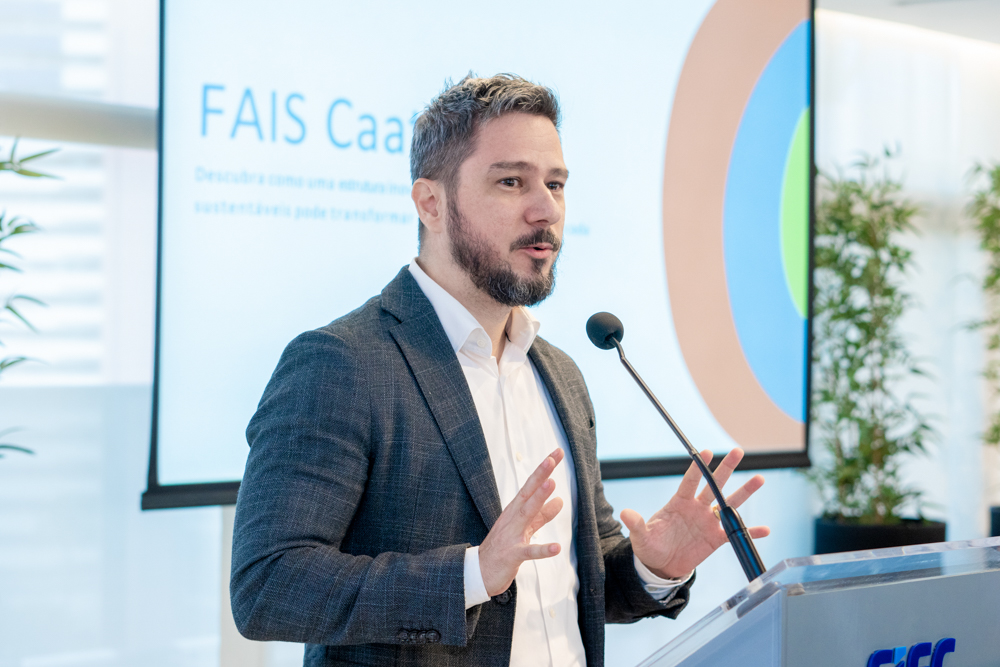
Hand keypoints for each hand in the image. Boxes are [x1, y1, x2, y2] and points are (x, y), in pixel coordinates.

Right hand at [477, 448, 565, 596]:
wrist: (478, 573)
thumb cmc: (501, 548)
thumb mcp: (523, 528)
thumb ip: (541, 516)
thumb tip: (560, 500)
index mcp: (514, 511)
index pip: (530, 486)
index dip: (543, 470)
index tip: (556, 453)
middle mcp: (511, 519)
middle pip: (527, 493)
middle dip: (540, 475)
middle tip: (551, 459)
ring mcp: (511, 536)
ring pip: (526, 514)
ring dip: (539, 499)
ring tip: (552, 484)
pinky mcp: (512, 555)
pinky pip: (529, 552)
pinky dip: (542, 549)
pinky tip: (556, 547)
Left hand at [621, 448, 769, 579]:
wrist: (661, 565)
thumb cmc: (650, 546)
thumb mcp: (641, 536)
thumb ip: (637, 524)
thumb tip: (625, 513)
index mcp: (679, 502)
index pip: (690, 481)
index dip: (697, 468)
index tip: (706, 452)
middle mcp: (696, 508)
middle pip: (714, 485)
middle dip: (726, 469)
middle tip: (738, 451)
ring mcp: (708, 522)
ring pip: (729, 504)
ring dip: (744, 492)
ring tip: (759, 479)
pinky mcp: (717, 539)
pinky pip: (736, 533)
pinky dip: (750, 532)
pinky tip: (765, 529)